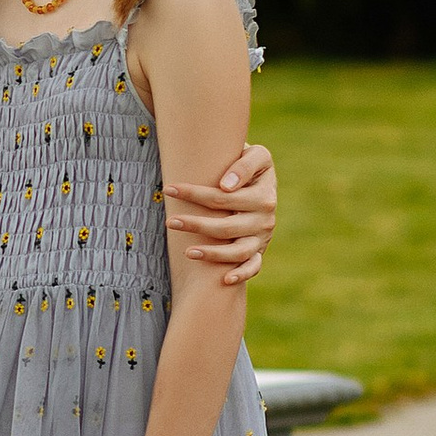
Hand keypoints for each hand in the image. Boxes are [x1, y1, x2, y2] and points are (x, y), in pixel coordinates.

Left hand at [164, 137, 276, 289]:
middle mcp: (266, 219)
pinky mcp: (260, 250)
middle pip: (226, 226)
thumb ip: (244, 165)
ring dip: (212, 254)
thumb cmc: (250, 165)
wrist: (262, 180)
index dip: (194, 194)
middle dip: (195, 224)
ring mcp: (263, 237)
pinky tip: (224, 279)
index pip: (222, 198)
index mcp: (264, 195)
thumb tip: (225, 187)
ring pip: (238, 251)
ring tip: (187, 252)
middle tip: (169, 222)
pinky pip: (253, 267)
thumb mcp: (257, 155)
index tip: (169, 189)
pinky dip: (242, 274)